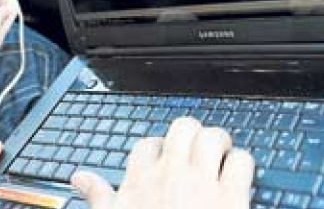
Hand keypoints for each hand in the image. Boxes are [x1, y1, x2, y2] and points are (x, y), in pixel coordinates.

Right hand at [71, 118, 254, 208]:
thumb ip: (99, 196)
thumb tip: (80, 178)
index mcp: (142, 180)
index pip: (148, 144)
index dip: (157, 147)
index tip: (162, 158)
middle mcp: (172, 174)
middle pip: (183, 127)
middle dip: (191, 135)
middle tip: (195, 150)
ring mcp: (203, 182)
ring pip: (213, 136)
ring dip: (219, 142)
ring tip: (219, 155)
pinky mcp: (232, 195)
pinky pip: (242, 160)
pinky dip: (242, 164)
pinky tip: (238, 175)